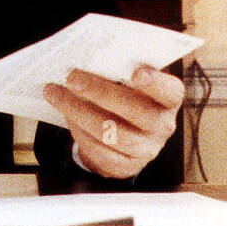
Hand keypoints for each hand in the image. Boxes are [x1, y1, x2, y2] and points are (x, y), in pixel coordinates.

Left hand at [42, 66, 183, 178]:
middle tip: (72, 78)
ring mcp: (146, 149)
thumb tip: (88, 59)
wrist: (124, 133)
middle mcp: (162, 125)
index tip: (136, 72)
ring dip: (78, 111)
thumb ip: (119, 72)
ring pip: (110, 132)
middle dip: (99, 92)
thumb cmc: (125, 97)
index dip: (155, 83)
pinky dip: (78, 132)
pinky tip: (66, 116)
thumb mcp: (128, 82)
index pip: (170, 91)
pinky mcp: (126, 166)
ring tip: (56, 94)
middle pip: (134, 110)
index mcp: (168, 100)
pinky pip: (99, 151)